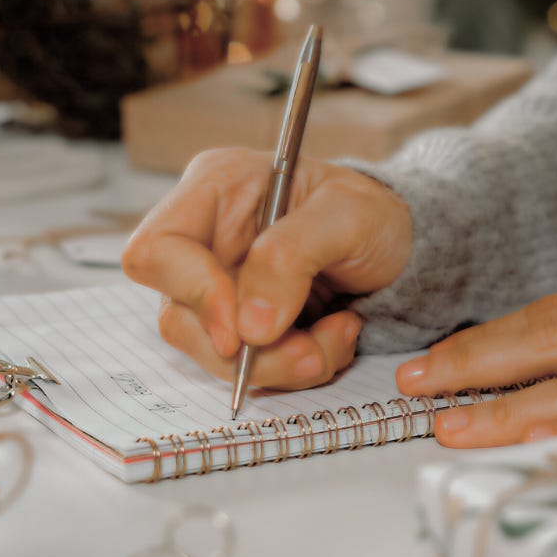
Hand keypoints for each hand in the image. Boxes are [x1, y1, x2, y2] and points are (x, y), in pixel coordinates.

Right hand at [122, 148, 412, 389]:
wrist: (399, 245)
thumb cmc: (372, 213)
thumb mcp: (349, 215)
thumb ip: (291, 256)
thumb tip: (248, 326)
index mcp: (215, 188)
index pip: (156, 251)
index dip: (193, 295)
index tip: (244, 332)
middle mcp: (205, 239)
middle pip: (179, 317)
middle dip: (250, 351)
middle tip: (313, 352)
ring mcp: (219, 286)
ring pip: (214, 353)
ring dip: (281, 364)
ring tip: (339, 335)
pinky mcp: (241, 324)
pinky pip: (248, 367)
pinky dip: (295, 366)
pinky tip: (333, 336)